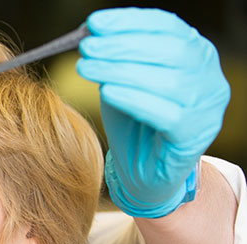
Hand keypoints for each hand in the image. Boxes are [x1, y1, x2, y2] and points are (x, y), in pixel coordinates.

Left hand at [77, 8, 229, 217]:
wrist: (141, 171)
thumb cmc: (133, 121)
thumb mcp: (122, 80)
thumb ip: (114, 56)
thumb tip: (90, 31)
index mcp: (196, 54)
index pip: (168, 27)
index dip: (130, 22)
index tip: (94, 23)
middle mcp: (209, 78)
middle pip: (170, 51)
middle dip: (122, 45)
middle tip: (86, 47)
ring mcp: (207, 108)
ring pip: (168, 81)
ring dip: (121, 70)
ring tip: (86, 67)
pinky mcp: (195, 136)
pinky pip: (165, 114)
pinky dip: (133, 99)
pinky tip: (106, 92)